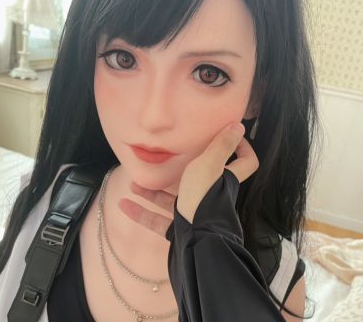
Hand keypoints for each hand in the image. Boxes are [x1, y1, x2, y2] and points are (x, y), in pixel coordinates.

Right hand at [118, 122, 258, 236]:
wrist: (195, 243)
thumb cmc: (203, 200)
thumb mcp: (209, 166)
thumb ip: (221, 147)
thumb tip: (238, 125)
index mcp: (223, 180)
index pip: (245, 163)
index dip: (242, 148)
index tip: (230, 135)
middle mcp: (210, 197)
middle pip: (198, 180)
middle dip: (179, 170)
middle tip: (166, 160)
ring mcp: (194, 215)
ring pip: (171, 200)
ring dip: (152, 193)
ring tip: (135, 183)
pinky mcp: (179, 231)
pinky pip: (157, 220)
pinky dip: (141, 212)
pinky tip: (124, 204)